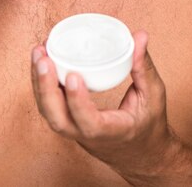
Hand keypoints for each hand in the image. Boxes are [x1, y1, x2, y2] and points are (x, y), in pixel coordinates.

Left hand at [31, 31, 178, 182]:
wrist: (141, 154)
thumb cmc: (148, 125)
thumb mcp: (152, 96)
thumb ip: (143, 66)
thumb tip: (139, 35)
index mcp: (112, 132)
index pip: (90, 123)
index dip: (78, 101)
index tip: (73, 76)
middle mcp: (88, 135)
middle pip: (58, 120)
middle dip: (46, 88)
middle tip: (44, 58)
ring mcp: (75, 130)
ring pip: (49, 113)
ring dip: (39, 82)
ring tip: (38, 52)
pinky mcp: (68, 121)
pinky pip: (49, 105)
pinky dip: (41, 83)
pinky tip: (41, 59)